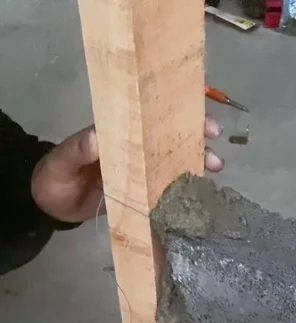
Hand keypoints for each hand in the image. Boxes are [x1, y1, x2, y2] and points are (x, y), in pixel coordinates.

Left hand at [31, 116, 224, 223]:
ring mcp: (139, 172)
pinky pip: (164, 190)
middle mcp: (134, 148)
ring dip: (194, 165)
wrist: (49, 205)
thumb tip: (98, 136)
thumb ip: (79, 148)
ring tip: (214, 171)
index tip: (204, 122)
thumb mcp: (63, 160)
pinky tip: (198, 194)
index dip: (181, 115)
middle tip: (217, 153)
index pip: (154, 117)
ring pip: (172, 163)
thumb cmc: (55, 176)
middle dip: (197, 141)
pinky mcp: (139, 195)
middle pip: (171, 139)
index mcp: (119, 132)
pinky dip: (182, 190)